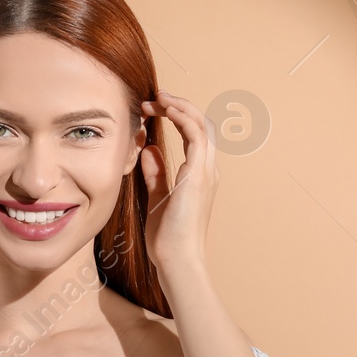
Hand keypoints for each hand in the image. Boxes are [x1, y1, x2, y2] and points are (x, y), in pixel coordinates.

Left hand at [139, 89, 217, 277]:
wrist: (177, 260)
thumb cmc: (167, 238)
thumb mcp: (157, 198)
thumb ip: (155, 173)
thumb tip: (149, 149)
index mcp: (199, 176)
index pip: (194, 134)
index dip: (176, 116)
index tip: (152, 108)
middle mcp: (207, 170)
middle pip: (201, 124)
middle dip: (179, 105)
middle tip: (154, 97)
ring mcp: (205, 172)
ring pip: (201, 124)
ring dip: (180, 106)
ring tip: (157, 97)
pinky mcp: (198, 175)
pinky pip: (196, 135)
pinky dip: (183, 117)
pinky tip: (166, 109)